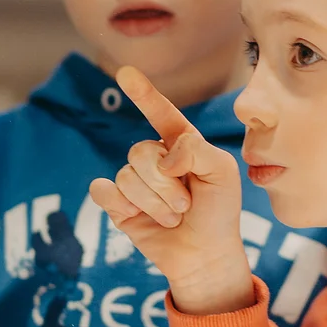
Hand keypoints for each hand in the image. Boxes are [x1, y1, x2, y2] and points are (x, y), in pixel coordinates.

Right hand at [87, 67, 253, 315]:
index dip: (143, 93)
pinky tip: (134, 215)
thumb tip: (161, 158)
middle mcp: (155, 158)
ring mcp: (135, 180)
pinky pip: (104, 191)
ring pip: (127, 177)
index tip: (125, 72)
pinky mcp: (118, 204)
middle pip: (140, 152)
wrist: (205, 255)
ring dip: (155, 203)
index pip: (161, 113)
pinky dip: (120, 204)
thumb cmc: (219, 211)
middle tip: (186, 206)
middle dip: (166, 185)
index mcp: (182, 144)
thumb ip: (196, 150)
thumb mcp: (222, 173)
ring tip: (174, 217)